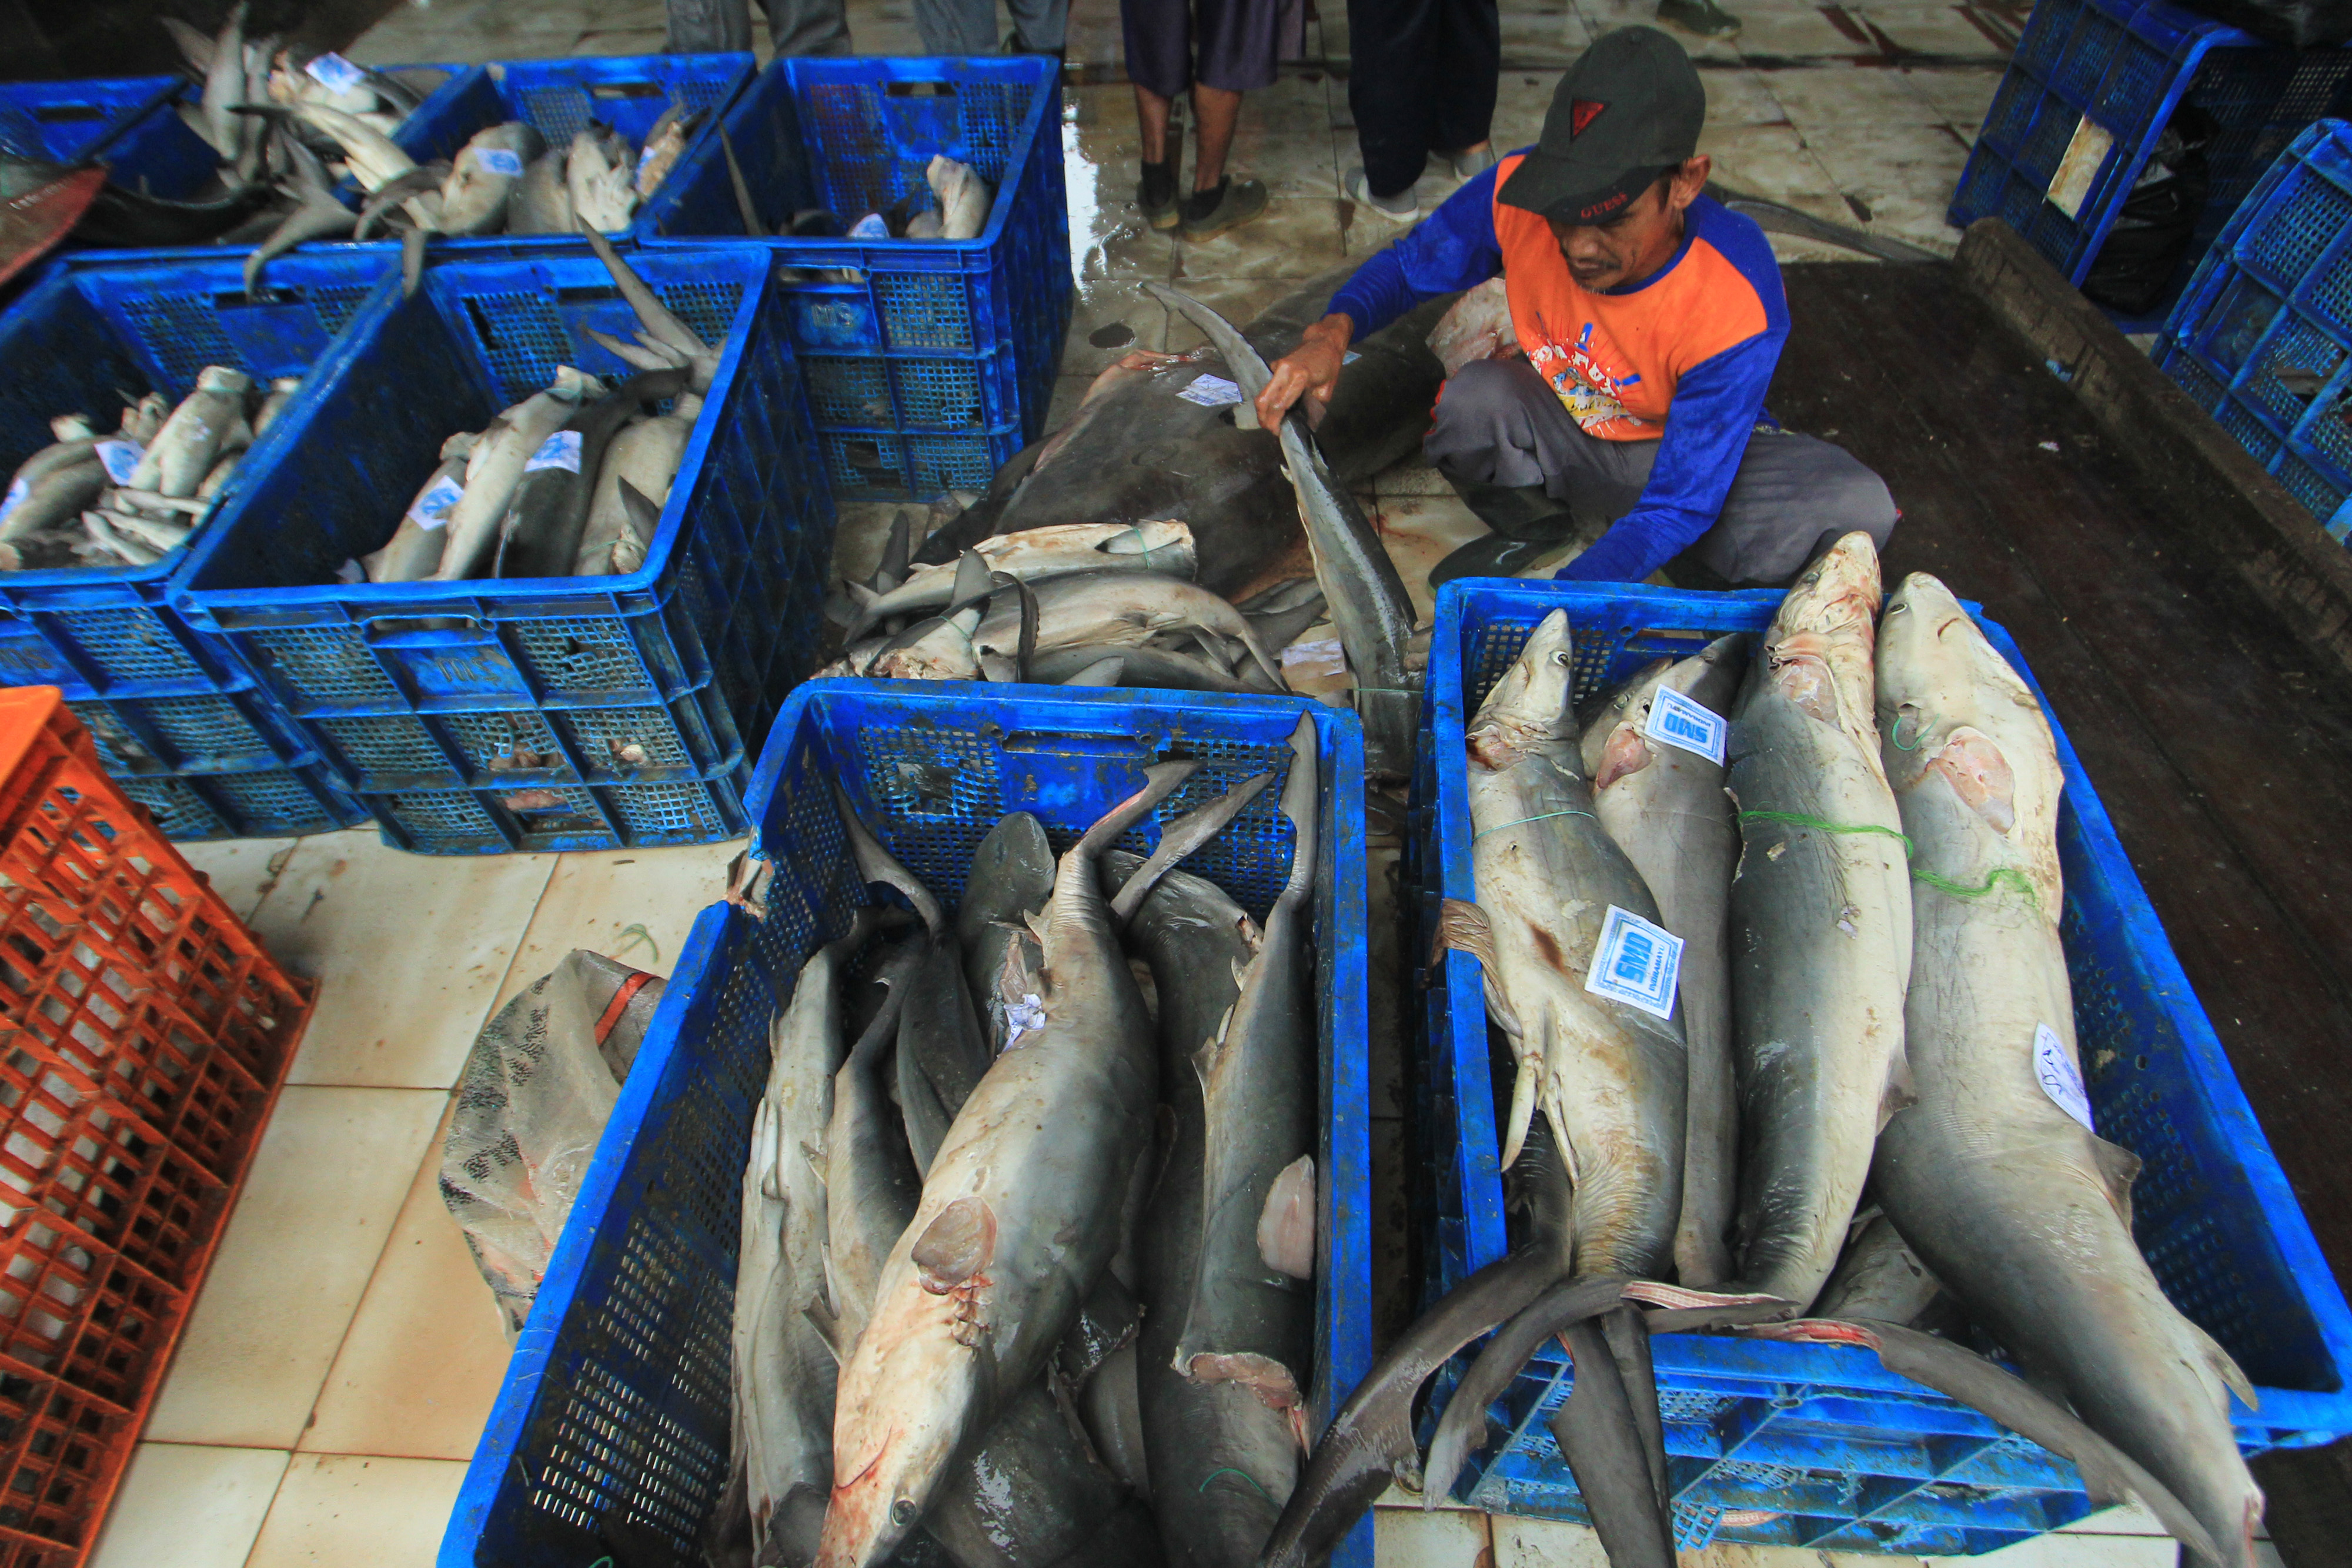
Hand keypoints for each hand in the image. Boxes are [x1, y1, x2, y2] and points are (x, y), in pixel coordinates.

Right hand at [1254, 314, 1353, 431]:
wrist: (1325, 340)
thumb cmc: (1329, 363)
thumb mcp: (1326, 390)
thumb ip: (1313, 406)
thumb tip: (1303, 422)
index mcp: (1299, 377)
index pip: (1279, 405)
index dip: (1275, 421)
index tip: (1278, 431)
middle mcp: (1284, 371)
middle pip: (1263, 399)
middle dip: (1263, 418)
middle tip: (1270, 429)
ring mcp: (1278, 366)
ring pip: (1262, 392)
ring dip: (1263, 409)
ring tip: (1271, 420)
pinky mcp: (1275, 365)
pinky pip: (1268, 385)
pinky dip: (1269, 398)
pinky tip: (1276, 405)